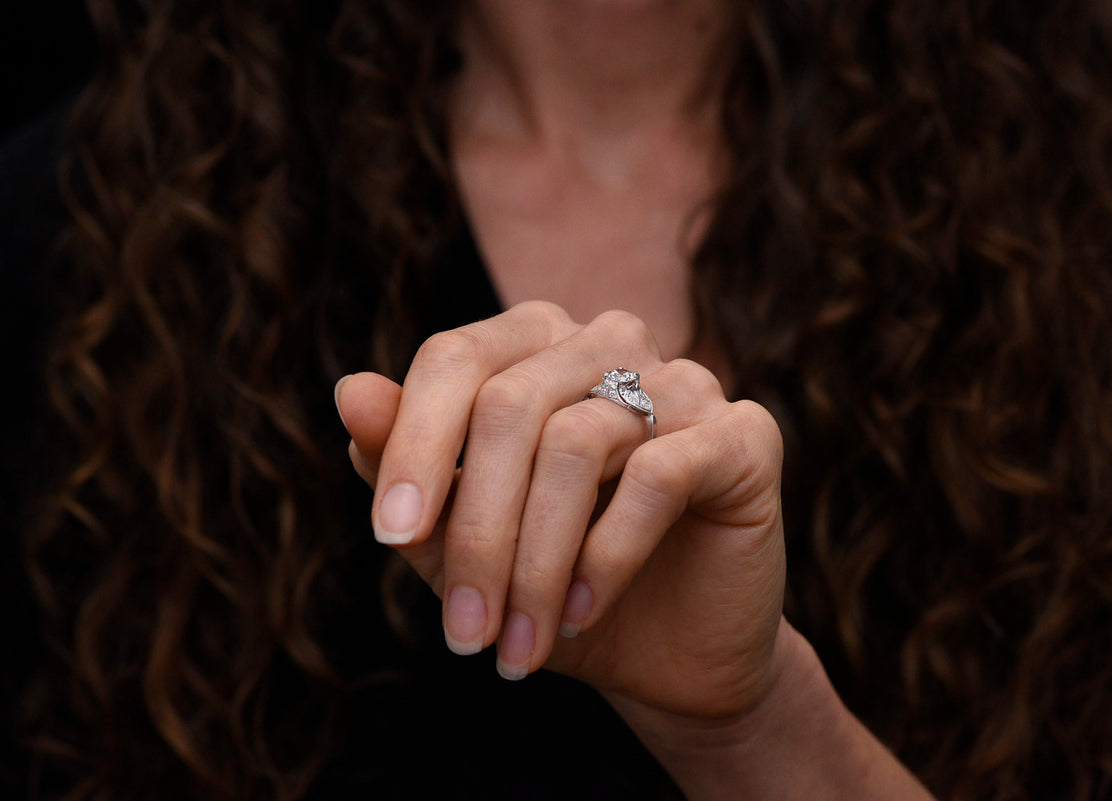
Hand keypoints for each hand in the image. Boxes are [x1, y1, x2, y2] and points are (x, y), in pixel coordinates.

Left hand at [335, 301, 787, 719]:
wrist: (670, 654)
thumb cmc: (554, 584)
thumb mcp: (463, 537)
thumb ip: (409, 465)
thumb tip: (350, 392)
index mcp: (537, 344)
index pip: (455, 359)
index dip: (414, 446)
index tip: (389, 537)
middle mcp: (611, 342)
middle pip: (509, 404)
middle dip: (475, 532)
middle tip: (463, 635)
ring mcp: (685, 380)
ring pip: (576, 442)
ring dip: (533, 562)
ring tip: (516, 644)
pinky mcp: (744, 434)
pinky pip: (656, 474)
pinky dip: (605, 554)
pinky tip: (580, 609)